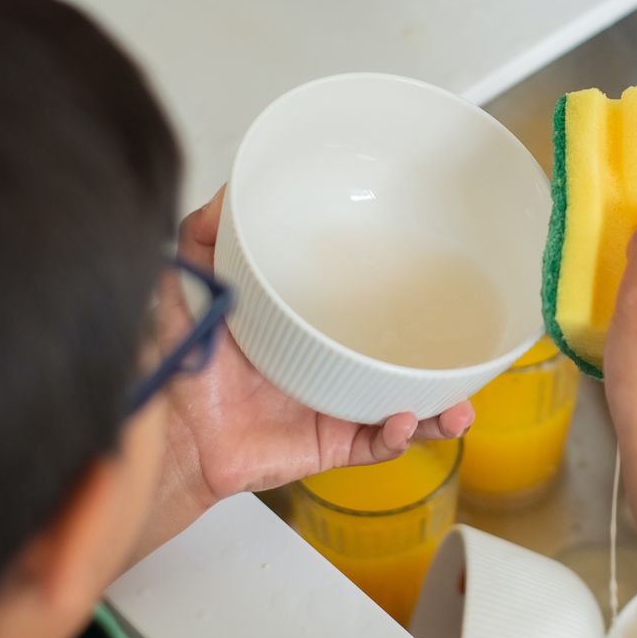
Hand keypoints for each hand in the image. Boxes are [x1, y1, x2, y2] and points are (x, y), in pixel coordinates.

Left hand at [128, 187, 473, 563]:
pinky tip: (406, 420)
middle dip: (440, 360)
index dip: (403, 297)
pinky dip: (395, 437)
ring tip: (460, 403)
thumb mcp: (191, 283)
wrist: (167, 431)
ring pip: (401, 410)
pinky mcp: (326, 447)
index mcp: (305, 330)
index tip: (434, 274)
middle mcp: (327, 369)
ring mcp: (331, 410)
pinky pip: (373, 448)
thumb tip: (228, 189)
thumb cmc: (179, 365)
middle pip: (398, 362)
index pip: (363, 308)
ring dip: (437, 409)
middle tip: (468, 347)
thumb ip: (204, 234)